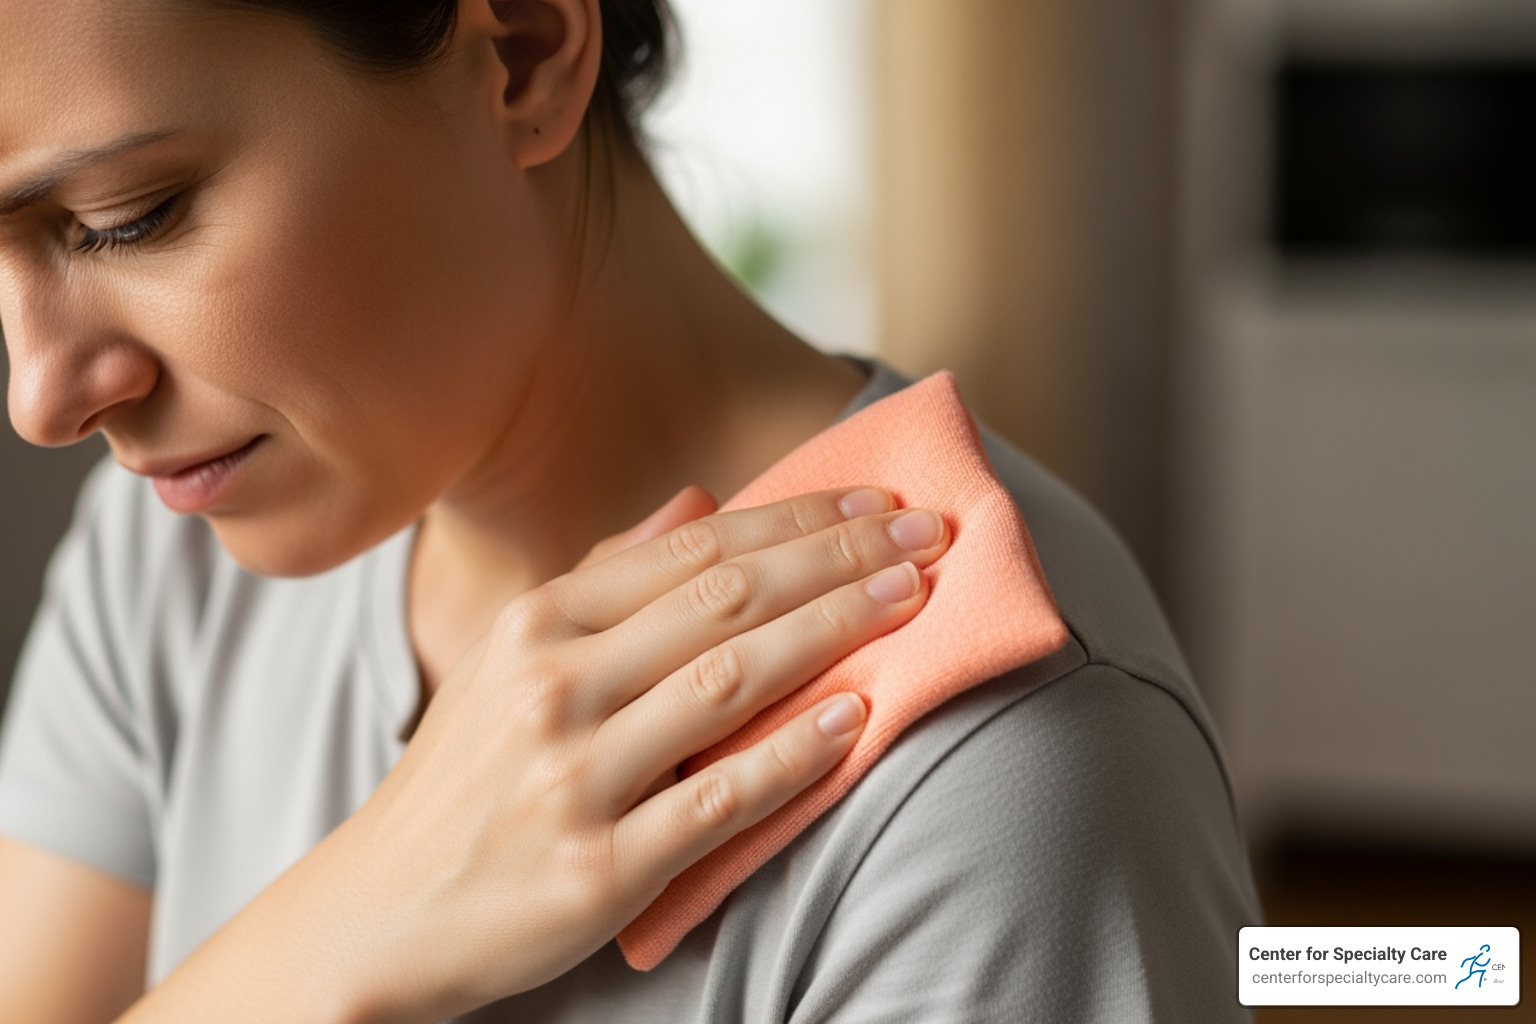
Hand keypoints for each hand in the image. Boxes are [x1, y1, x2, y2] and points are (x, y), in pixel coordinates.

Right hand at [122, 486, 950, 1023]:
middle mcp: (552, 683)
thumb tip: (699, 501)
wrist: (380, 909)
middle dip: (838, 558)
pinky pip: (718, 797)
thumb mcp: (512, 654)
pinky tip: (858, 717)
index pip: (695, 550)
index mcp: (537, 621)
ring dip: (834, 631)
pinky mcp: (597, 866)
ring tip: (911, 601)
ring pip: (731, 680)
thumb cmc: (466, 774)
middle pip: (726, 599)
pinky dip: (793, 755)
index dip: (798, 519)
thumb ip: (607, 573)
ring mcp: (572, 774)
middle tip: (927, 536)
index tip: (880, 501)